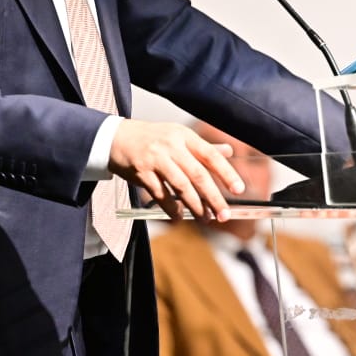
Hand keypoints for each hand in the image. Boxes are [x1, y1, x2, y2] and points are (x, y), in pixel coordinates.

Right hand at [109, 120, 244, 221]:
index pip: (211, 155)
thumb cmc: (153, 138)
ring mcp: (156, 159)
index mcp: (185, 136)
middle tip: (224, 214)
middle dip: (213, 197)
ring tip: (205, 219)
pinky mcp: (142, 172)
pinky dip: (170, 207)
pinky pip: (160, 194)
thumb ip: (203, 147)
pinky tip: (179, 217)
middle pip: (198, 174)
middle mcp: (172, 146)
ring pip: (180, 186)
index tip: (239, 190)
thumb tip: (229, 151)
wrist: (117, 137)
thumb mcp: (179, 136)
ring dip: (195, 205)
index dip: (227, 173)